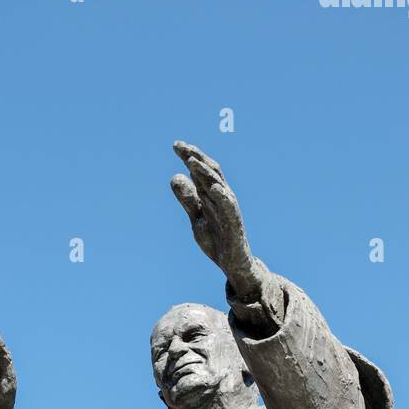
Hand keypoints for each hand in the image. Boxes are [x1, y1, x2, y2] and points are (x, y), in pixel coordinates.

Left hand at [170, 141, 262, 301]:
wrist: (233, 264)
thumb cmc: (217, 239)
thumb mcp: (196, 217)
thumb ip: (187, 199)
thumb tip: (174, 176)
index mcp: (212, 196)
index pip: (201, 171)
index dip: (190, 157)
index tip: (176, 145)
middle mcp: (222, 198)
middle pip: (210, 172)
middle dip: (195, 157)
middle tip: (179, 146)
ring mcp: (229, 210)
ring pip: (218, 186)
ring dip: (205, 173)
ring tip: (191, 161)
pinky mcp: (234, 224)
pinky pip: (229, 209)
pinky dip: (222, 197)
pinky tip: (213, 188)